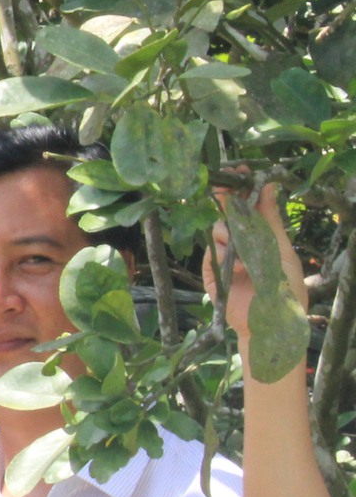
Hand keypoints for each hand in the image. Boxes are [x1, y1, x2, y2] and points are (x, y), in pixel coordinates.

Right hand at [205, 184, 308, 348]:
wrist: (267, 325)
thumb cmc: (284, 291)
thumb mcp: (282, 250)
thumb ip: (271, 220)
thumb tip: (268, 185)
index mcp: (264, 235)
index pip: (251, 205)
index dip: (244, 187)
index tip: (239, 171)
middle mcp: (243, 242)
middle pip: (229, 212)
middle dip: (226, 199)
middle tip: (221, 185)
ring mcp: (225, 256)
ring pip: (218, 230)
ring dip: (230, 239)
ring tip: (244, 260)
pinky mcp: (211, 271)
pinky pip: (211, 251)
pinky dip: (223, 258)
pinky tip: (237, 271)